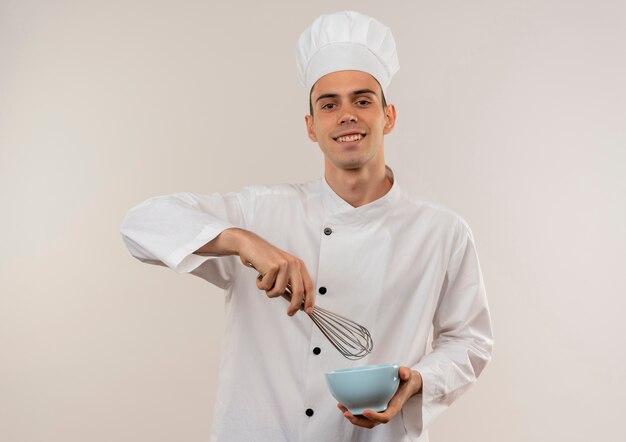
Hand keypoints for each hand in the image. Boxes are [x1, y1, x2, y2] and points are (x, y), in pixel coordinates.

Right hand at [198, 228, 313, 315]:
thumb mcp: (282, 270)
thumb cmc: (265, 259)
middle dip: (294, 305)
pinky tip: (259, 275)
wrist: (250, 245)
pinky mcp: (273, 267)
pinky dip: (261, 284)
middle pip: (298, 291)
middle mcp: (293, 264)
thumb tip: (297, 302)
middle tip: (290, 312)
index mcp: (298, 265)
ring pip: (279, 291)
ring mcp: (283, 265)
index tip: (308, 311)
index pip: (308, 285)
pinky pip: (266, 286)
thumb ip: (289, 284)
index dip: (310, 300)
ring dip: (269, 291)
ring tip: (265, 281)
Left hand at [338, 366, 421, 428]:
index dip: (375, 417)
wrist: (407, 384)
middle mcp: (386, 411)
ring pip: (365, 420)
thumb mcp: (408, 374)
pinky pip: (362, 413)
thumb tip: (403, 374)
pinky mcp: (373, 406)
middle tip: (347, 413)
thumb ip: (406, 373)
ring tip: (342, 407)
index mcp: (394, 406)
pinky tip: (343, 403)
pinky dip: (353, 410)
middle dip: (358, 420)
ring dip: (353, 417)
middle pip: (372, 423)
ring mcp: (379, 410)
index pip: (385, 417)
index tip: (366, 411)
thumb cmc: (406, 381)